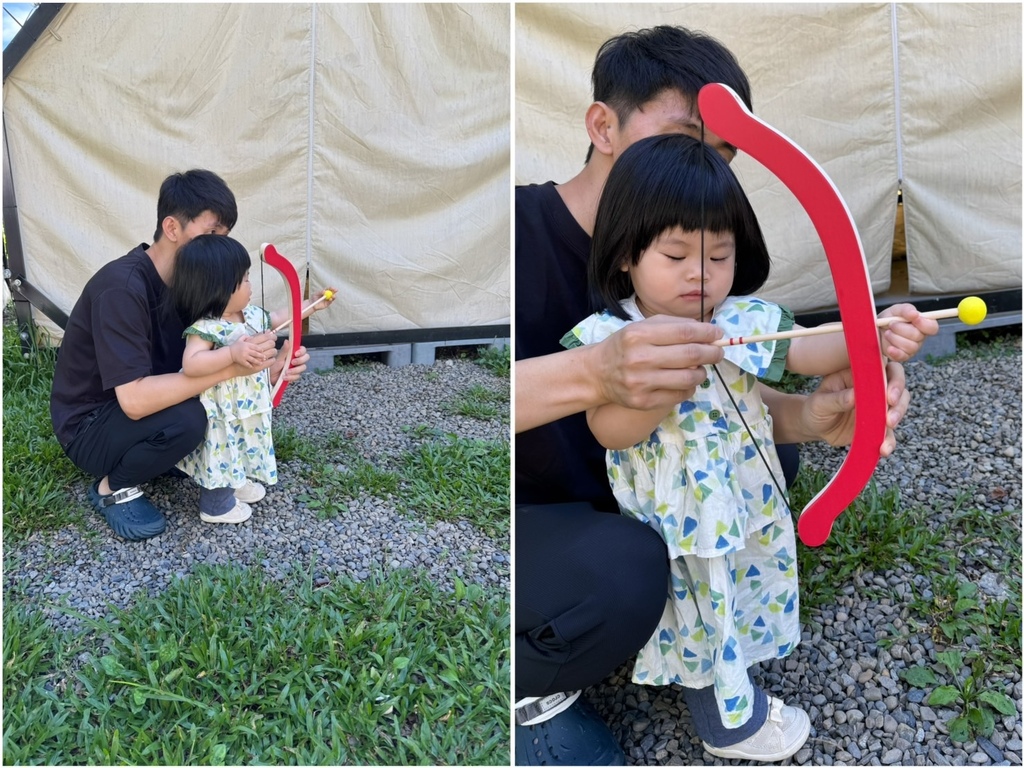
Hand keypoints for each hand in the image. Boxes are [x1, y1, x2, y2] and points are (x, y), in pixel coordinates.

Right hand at [229, 336, 264, 368]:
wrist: (229, 353)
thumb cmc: (235, 346)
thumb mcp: (240, 339)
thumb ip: (245, 337)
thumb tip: (252, 336)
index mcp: (246, 345)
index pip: (255, 347)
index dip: (260, 349)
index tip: (263, 351)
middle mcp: (246, 350)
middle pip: (256, 353)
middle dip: (261, 356)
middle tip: (265, 357)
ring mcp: (244, 356)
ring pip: (253, 360)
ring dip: (258, 362)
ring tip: (261, 363)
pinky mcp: (242, 361)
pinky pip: (247, 364)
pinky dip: (251, 366)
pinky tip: (253, 367)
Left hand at [269, 341, 309, 385]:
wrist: (270, 377)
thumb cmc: (274, 365)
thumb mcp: (279, 358)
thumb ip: (284, 350)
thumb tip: (287, 340)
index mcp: (293, 353)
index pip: (303, 349)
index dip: (301, 351)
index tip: (296, 354)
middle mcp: (297, 360)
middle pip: (306, 357)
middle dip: (300, 360)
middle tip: (292, 362)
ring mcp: (297, 368)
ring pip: (303, 367)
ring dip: (295, 370)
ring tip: (286, 372)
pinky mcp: (295, 376)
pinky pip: (298, 376)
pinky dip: (291, 377)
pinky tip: (285, 377)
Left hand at [314, 287, 337, 313]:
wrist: (312, 304)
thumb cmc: (313, 298)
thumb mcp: (316, 294)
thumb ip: (320, 292)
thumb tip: (324, 291)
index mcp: (324, 292)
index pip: (329, 289)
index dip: (331, 288)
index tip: (333, 288)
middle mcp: (327, 295)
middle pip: (332, 293)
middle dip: (334, 291)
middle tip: (336, 290)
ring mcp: (328, 300)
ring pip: (332, 297)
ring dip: (333, 296)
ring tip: (333, 296)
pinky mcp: (327, 304)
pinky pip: (330, 302)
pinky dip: (331, 300)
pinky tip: (330, 299)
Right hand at [594, 314, 723, 410]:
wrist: (597, 373)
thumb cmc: (625, 346)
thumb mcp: (642, 327)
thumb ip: (673, 325)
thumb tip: (707, 331)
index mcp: (639, 335)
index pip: (685, 333)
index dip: (707, 333)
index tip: (718, 334)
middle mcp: (639, 358)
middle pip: (690, 355)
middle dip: (712, 352)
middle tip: (718, 352)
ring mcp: (641, 382)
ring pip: (688, 378)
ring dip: (702, 373)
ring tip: (700, 369)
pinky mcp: (643, 401)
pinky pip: (679, 395)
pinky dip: (689, 388)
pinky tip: (685, 382)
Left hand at [804, 360, 909, 455]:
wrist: (813, 426)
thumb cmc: (815, 407)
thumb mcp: (820, 402)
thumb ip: (837, 398)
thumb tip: (854, 395)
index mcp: (859, 374)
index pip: (883, 368)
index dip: (894, 377)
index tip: (889, 394)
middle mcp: (873, 388)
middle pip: (898, 387)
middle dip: (899, 399)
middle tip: (889, 410)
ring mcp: (877, 407)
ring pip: (898, 408)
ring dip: (898, 416)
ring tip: (888, 426)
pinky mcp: (877, 425)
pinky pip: (888, 432)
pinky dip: (889, 440)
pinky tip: (884, 449)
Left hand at [877, 303, 938, 360]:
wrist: (876, 329)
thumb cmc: (890, 318)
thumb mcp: (897, 309)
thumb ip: (906, 309)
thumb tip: (914, 314)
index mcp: (923, 324)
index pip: (932, 327)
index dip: (924, 324)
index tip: (914, 319)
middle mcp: (920, 337)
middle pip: (917, 336)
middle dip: (901, 328)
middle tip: (891, 324)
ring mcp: (912, 348)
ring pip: (910, 346)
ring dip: (895, 338)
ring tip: (887, 333)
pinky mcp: (902, 356)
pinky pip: (902, 356)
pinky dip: (895, 352)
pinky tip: (889, 348)